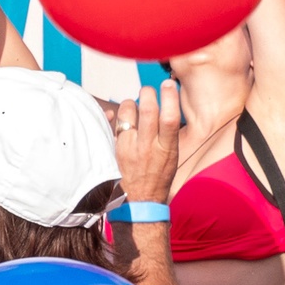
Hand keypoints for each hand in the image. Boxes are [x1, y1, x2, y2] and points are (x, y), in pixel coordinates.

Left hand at [111, 83, 183, 205]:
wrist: (140, 201)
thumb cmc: (159, 175)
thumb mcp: (172, 156)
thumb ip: (166, 132)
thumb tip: (163, 105)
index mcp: (167, 149)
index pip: (170, 119)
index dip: (170, 97)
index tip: (168, 84)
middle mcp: (148, 147)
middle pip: (148, 111)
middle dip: (148, 94)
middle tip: (148, 90)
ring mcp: (129, 148)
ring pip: (127, 115)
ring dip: (130, 103)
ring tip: (133, 105)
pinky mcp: (115, 150)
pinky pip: (113, 124)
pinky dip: (115, 115)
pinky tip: (117, 114)